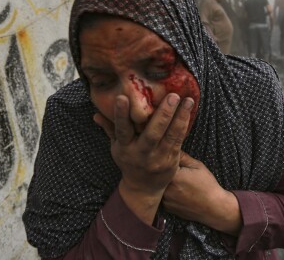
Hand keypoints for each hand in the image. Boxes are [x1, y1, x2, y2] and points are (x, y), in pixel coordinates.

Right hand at [94, 94, 193, 223]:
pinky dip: (184, 124)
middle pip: (152, 133)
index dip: (121, 114)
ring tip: (187, 100)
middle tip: (172, 96)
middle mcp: (142, 154)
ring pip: (170, 136)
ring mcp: (158, 158)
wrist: (143, 188)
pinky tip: (188, 111)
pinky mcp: (171, 160)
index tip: (123, 97)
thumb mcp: (117, 147)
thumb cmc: (129, 161)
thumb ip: (110, 129)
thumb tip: (96, 114)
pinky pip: (179, 140)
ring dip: (180, 116)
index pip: (122, 130)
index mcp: (125, 148)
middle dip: (163, 114)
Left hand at [162, 152, 241, 235]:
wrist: (214, 208)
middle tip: (178, 172)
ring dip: (166, 183)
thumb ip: (183, 156)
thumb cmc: (207, 185)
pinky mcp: (167, 207)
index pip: (163, 163)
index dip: (167, 160)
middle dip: (165, 171)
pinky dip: (168, 193)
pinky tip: (179, 191)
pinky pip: (163, 196)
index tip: (172, 160)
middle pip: (159, 175)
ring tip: (180, 182)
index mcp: (173, 176)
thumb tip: (172, 148)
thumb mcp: (197, 166)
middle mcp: (166, 189)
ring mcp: (165, 200)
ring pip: (160, 186)